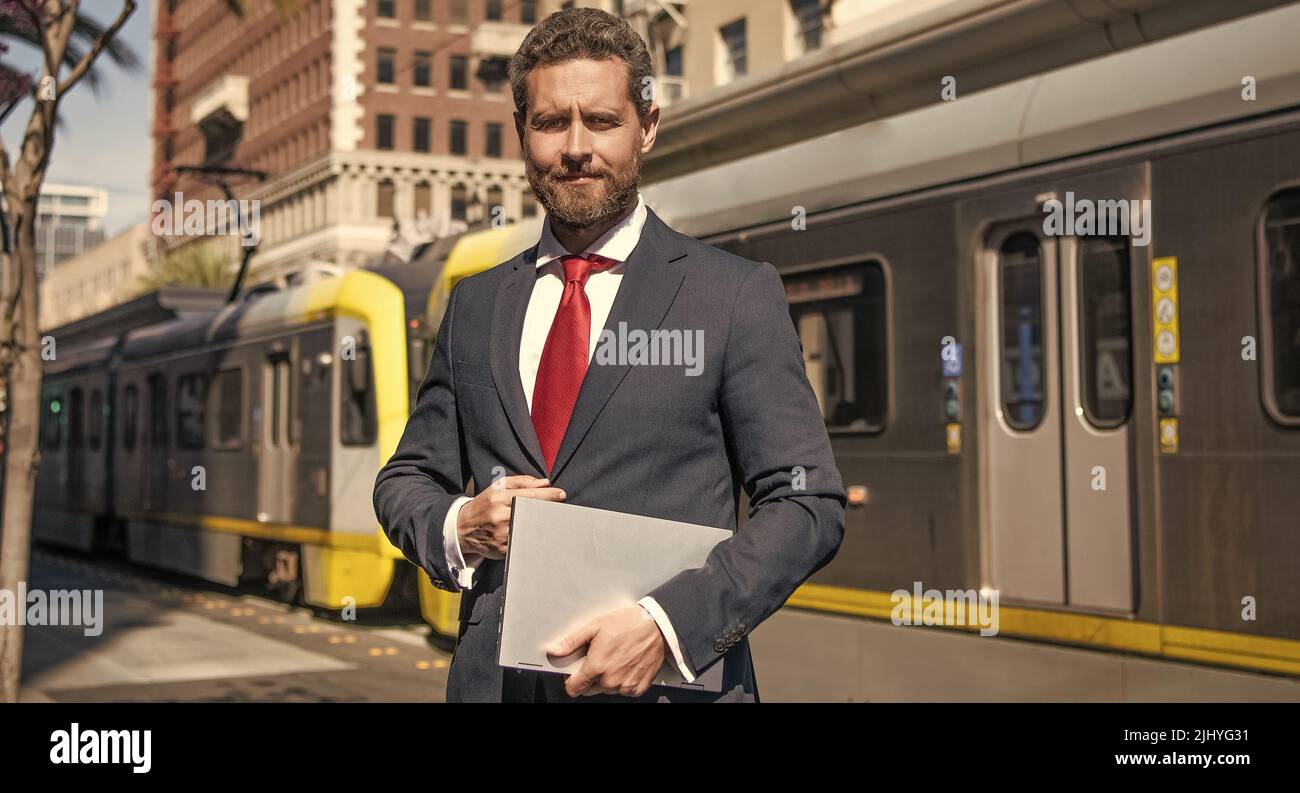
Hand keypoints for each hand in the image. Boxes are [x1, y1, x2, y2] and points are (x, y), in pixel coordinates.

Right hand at [457, 475, 564, 559]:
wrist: (463, 528)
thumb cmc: (485, 505)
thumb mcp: (498, 487)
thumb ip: (522, 482)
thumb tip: (545, 483)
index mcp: (498, 498)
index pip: (528, 495)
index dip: (548, 495)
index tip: (561, 494)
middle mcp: (499, 516)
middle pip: (532, 512)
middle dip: (548, 510)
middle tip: (558, 509)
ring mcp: (501, 534)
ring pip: (530, 529)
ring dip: (544, 525)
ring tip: (551, 521)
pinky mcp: (503, 549)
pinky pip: (524, 543)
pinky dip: (534, 538)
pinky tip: (539, 535)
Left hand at [546, 605, 667, 697]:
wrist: (656, 626)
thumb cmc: (628, 624)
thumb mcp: (595, 626)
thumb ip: (572, 641)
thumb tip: (554, 650)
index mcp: (596, 666)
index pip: (574, 688)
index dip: (571, 681)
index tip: (575, 674)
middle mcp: (610, 680)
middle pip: (590, 690)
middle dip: (591, 678)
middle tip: (601, 658)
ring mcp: (625, 686)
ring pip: (607, 690)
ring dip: (608, 680)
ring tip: (616, 659)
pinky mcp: (638, 687)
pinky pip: (624, 692)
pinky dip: (623, 682)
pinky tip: (626, 666)